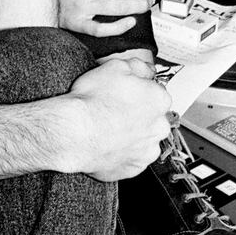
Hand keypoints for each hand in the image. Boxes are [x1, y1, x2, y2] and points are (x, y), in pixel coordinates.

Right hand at [61, 58, 171, 180]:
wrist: (76, 133)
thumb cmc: (93, 100)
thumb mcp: (114, 67)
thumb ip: (136, 66)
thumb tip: (146, 69)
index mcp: (158, 99)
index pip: (156, 92)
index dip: (138, 90)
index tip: (125, 91)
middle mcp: (159, 126)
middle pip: (154, 117)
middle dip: (139, 114)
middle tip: (115, 109)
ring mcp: (148, 150)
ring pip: (144, 140)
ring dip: (132, 135)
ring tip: (108, 128)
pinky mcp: (134, 168)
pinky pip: (131, 158)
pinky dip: (122, 152)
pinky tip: (106, 143)